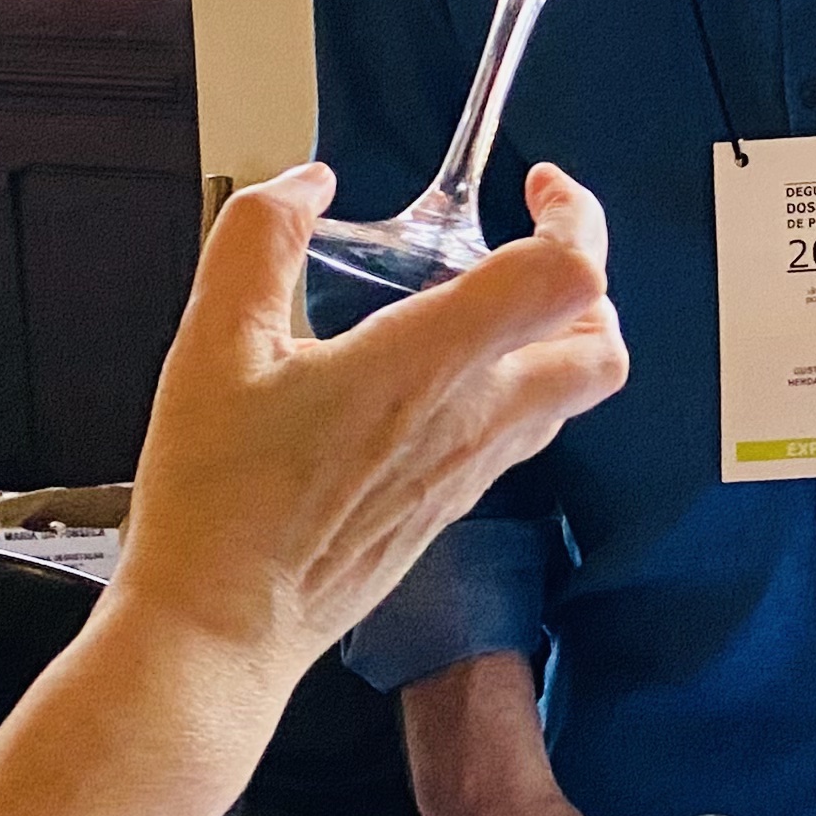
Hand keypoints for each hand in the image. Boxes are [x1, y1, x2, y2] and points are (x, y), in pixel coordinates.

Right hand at [109, 162, 628, 684]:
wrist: (222, 630)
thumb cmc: (217, 501)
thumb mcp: (212, 345)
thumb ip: (258, 241)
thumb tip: (305, 186)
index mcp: (428, 366)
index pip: (565, 277)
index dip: (575, 216)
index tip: (539, 187)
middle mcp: (473, 420)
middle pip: (602, 347)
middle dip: (590, 279)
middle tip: (535, 242)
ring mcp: (471, 472)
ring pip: (571, 396)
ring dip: (558, 334)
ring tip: (489, 298)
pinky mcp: (453, 508)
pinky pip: (523, 435)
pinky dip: (516, 386)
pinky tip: (443, 375)